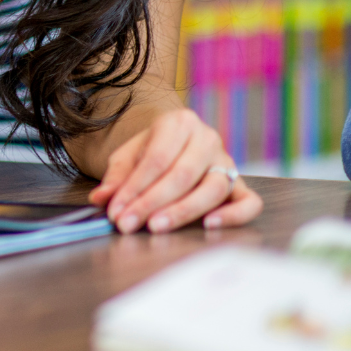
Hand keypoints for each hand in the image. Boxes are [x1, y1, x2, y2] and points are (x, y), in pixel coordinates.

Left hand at [89, 107, 262, 233]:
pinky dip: (234, 216)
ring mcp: (228, 162)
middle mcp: (208, 139)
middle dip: (152, 202)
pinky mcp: (241, 185)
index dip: (135, 188)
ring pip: (213, 188)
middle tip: (129, 224)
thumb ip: (115, 177)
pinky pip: (250, 202)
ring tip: (157, 227)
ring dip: (183, 211)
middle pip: (182, 174)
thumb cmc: (150, 150)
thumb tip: (100, 198)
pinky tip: (209, 226)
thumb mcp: (127, 157)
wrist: (175, 142)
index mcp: (179, 123)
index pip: (157, 159)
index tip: (116, 212)